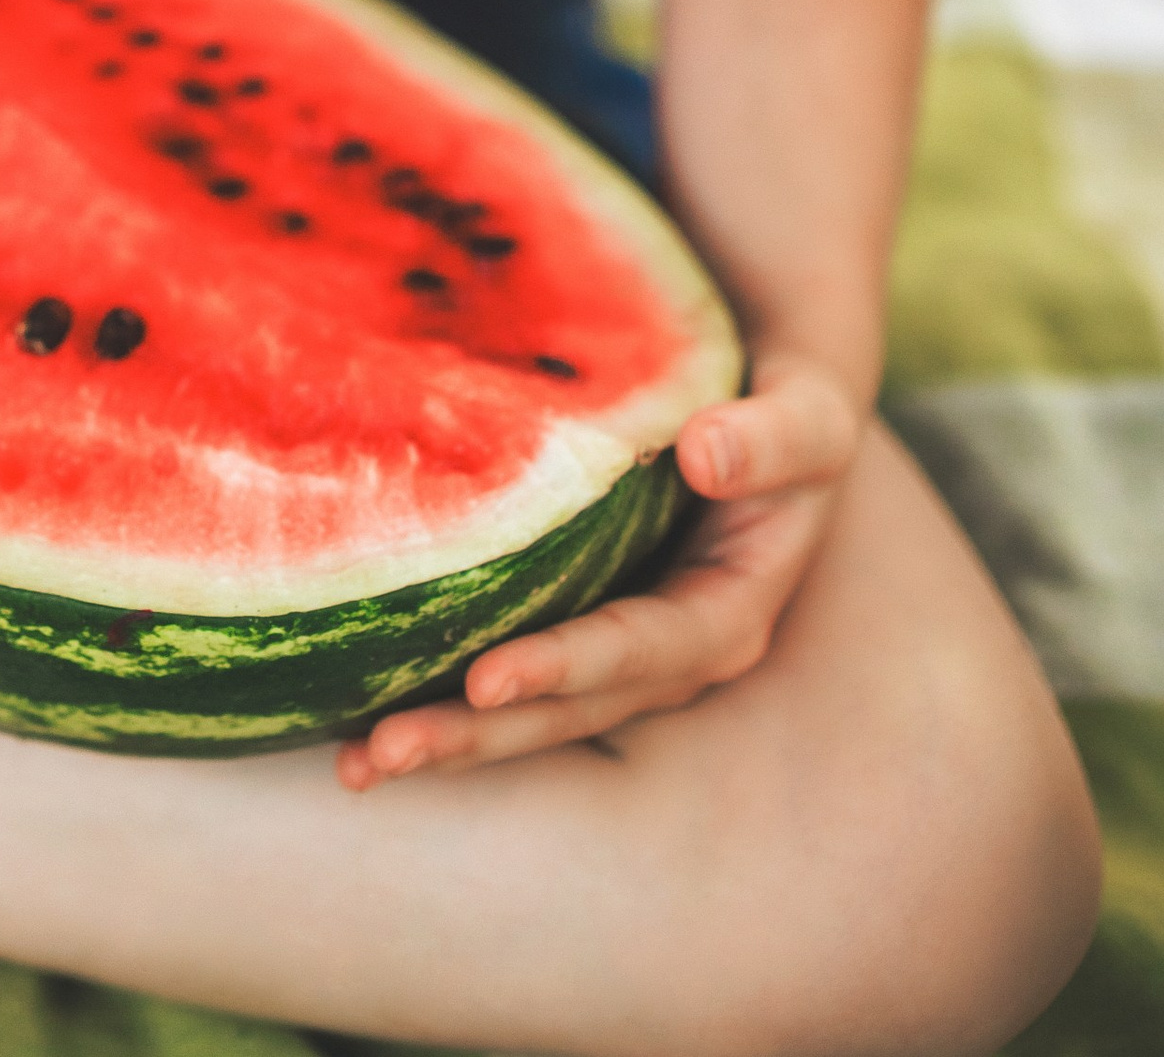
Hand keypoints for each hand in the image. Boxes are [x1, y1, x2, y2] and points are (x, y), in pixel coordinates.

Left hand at [337, 353, 863, 784]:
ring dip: (448, 737)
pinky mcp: (565, 616)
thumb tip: (708, 453)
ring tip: (356, 764)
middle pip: (567, 708)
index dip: (566, 668)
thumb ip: (775, 437)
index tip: (486, 678)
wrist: (761, 398)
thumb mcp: (807, 414)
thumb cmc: (782, 402)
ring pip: (527, 706)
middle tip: (384, 752)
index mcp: (726, 617)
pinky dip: (438, 688)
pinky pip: (502, 659)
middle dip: (478, 735)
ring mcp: (611, 645)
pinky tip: (358, 708)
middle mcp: (665, 652)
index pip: (639, 653)